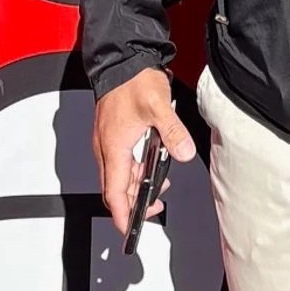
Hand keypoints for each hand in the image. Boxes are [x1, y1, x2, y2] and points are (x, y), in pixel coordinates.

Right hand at [92, 68, 196, 234]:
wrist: (122, 59)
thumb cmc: (133, 80)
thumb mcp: (158, 105)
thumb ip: (172, 132)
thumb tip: (183, 153)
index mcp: (113, 147)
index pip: (114, 193)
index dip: (122, 216)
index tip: (130, 231)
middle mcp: (106, 148)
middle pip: (115, 190)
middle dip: (133, 204)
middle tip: (154, 208)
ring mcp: (108, 142)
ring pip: (119, 177)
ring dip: (138, 185)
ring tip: (161, 186)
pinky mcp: (113, 135)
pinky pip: (121, 162)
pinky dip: (136, 170)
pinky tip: (153, 164)